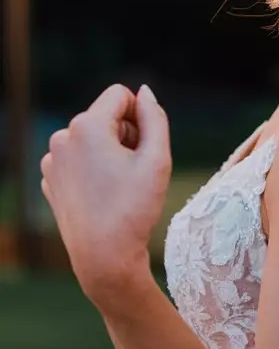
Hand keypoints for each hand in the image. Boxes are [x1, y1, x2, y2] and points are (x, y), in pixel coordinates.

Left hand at [40, 83, 171, 308]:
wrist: (103, 257)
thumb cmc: (134, 208)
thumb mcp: (157, 159)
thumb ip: (155, 117)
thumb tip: (145, 92)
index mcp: (86, 126)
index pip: (120, 95)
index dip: (140, 117)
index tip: (144, 148)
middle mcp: (62, 137)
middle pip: (105, 117)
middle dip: (124, 135)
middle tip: (134, 172)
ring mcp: (52, 160)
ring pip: (90, 139)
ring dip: (108, 152)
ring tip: (118, 186)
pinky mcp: (51, 179)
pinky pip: (77, 159)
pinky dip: (92, 169)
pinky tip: (101, 196)